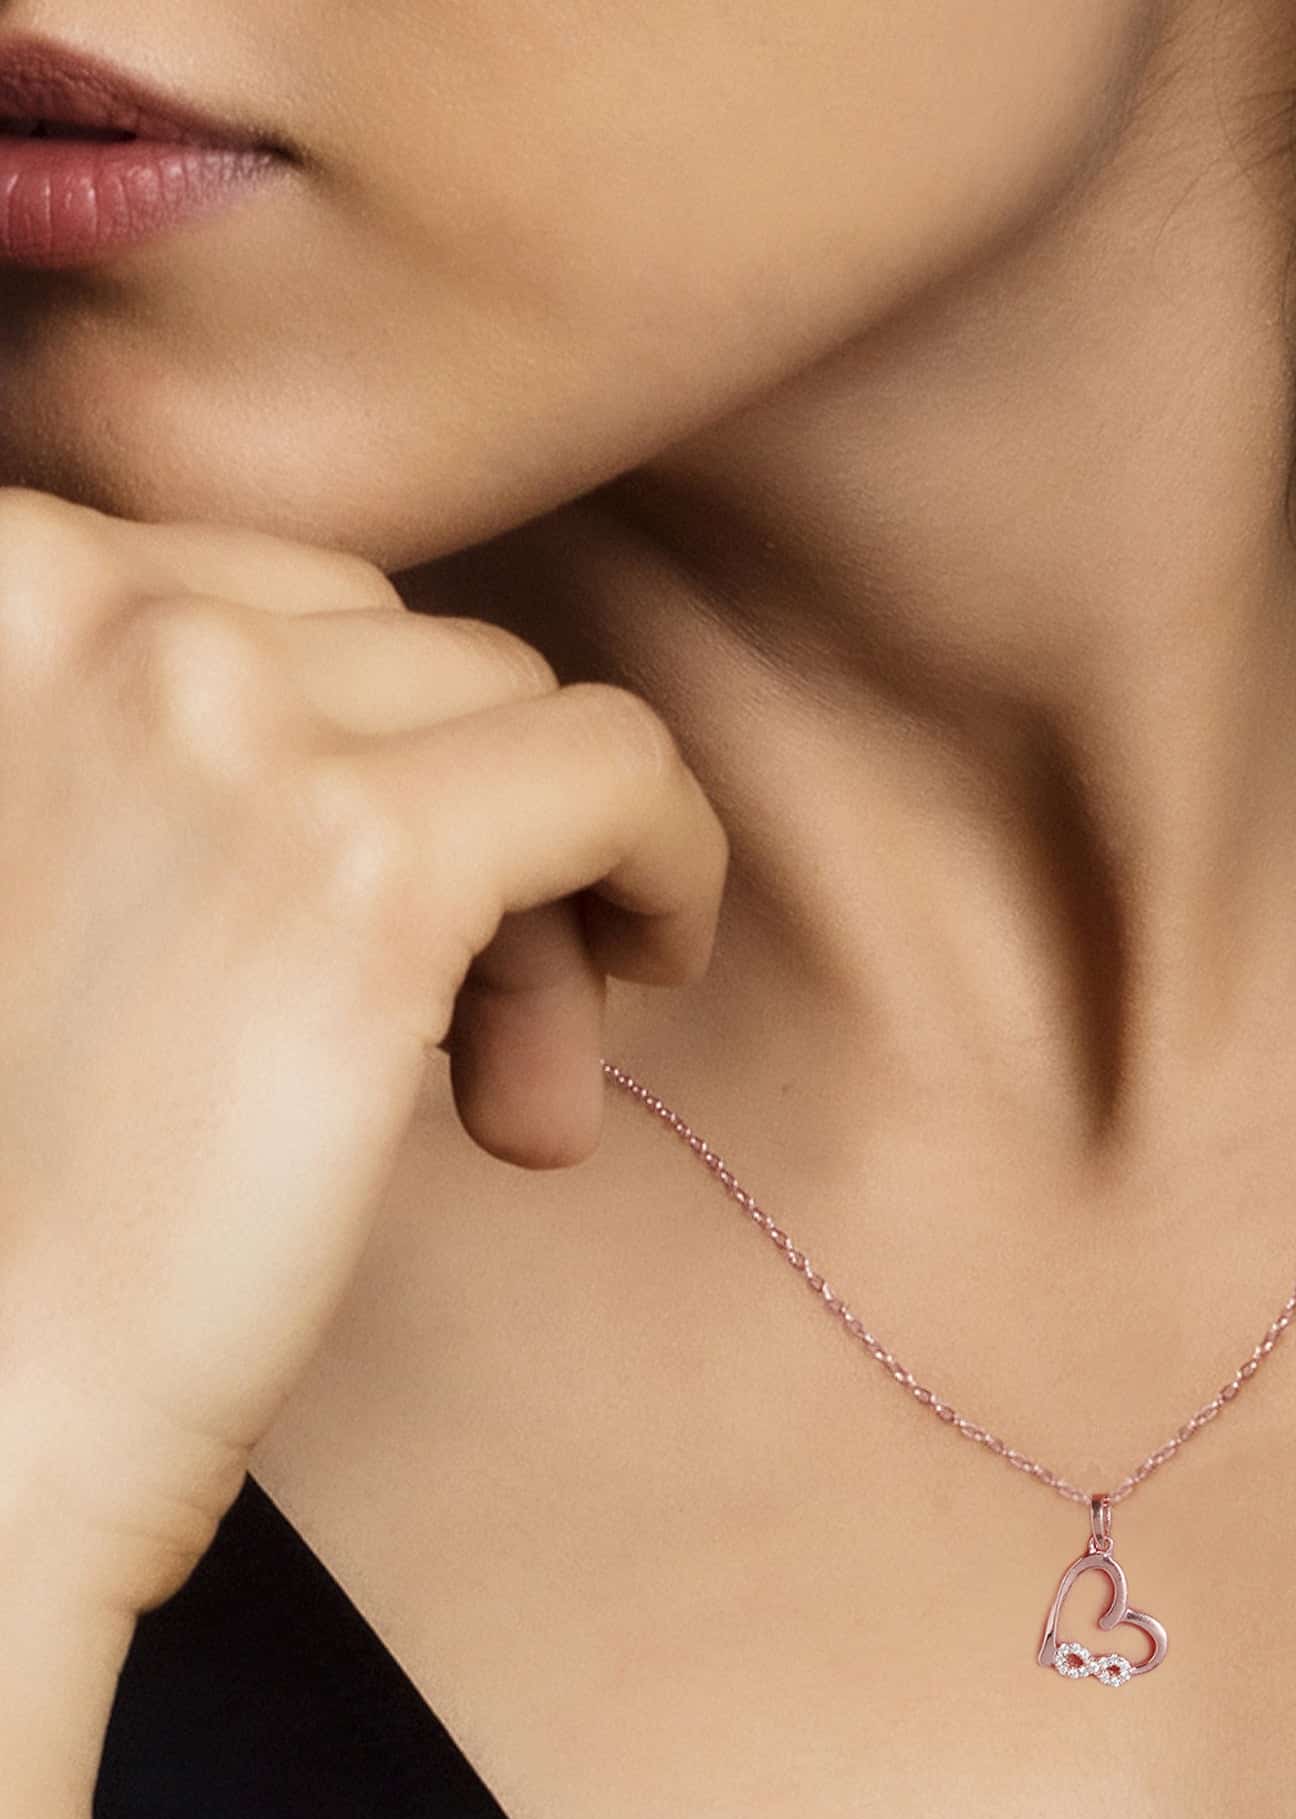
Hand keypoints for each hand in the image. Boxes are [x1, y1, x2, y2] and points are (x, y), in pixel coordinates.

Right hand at [0, 486, 727, 1613]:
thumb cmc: (7, 1188)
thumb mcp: (38, 870)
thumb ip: (153, 753)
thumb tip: (390, 742)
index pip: (252, 598)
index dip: (336, 757)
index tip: (347, 918)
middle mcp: (53, 590)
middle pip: (387, 642)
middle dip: (441, 811)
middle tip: (444, 1021)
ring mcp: (203, 715)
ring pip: (509, 703)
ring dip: (532, 878)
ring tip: (498, 1073)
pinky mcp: (360, 866)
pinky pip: (621, 768)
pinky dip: (665, 860)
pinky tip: (649, 967)